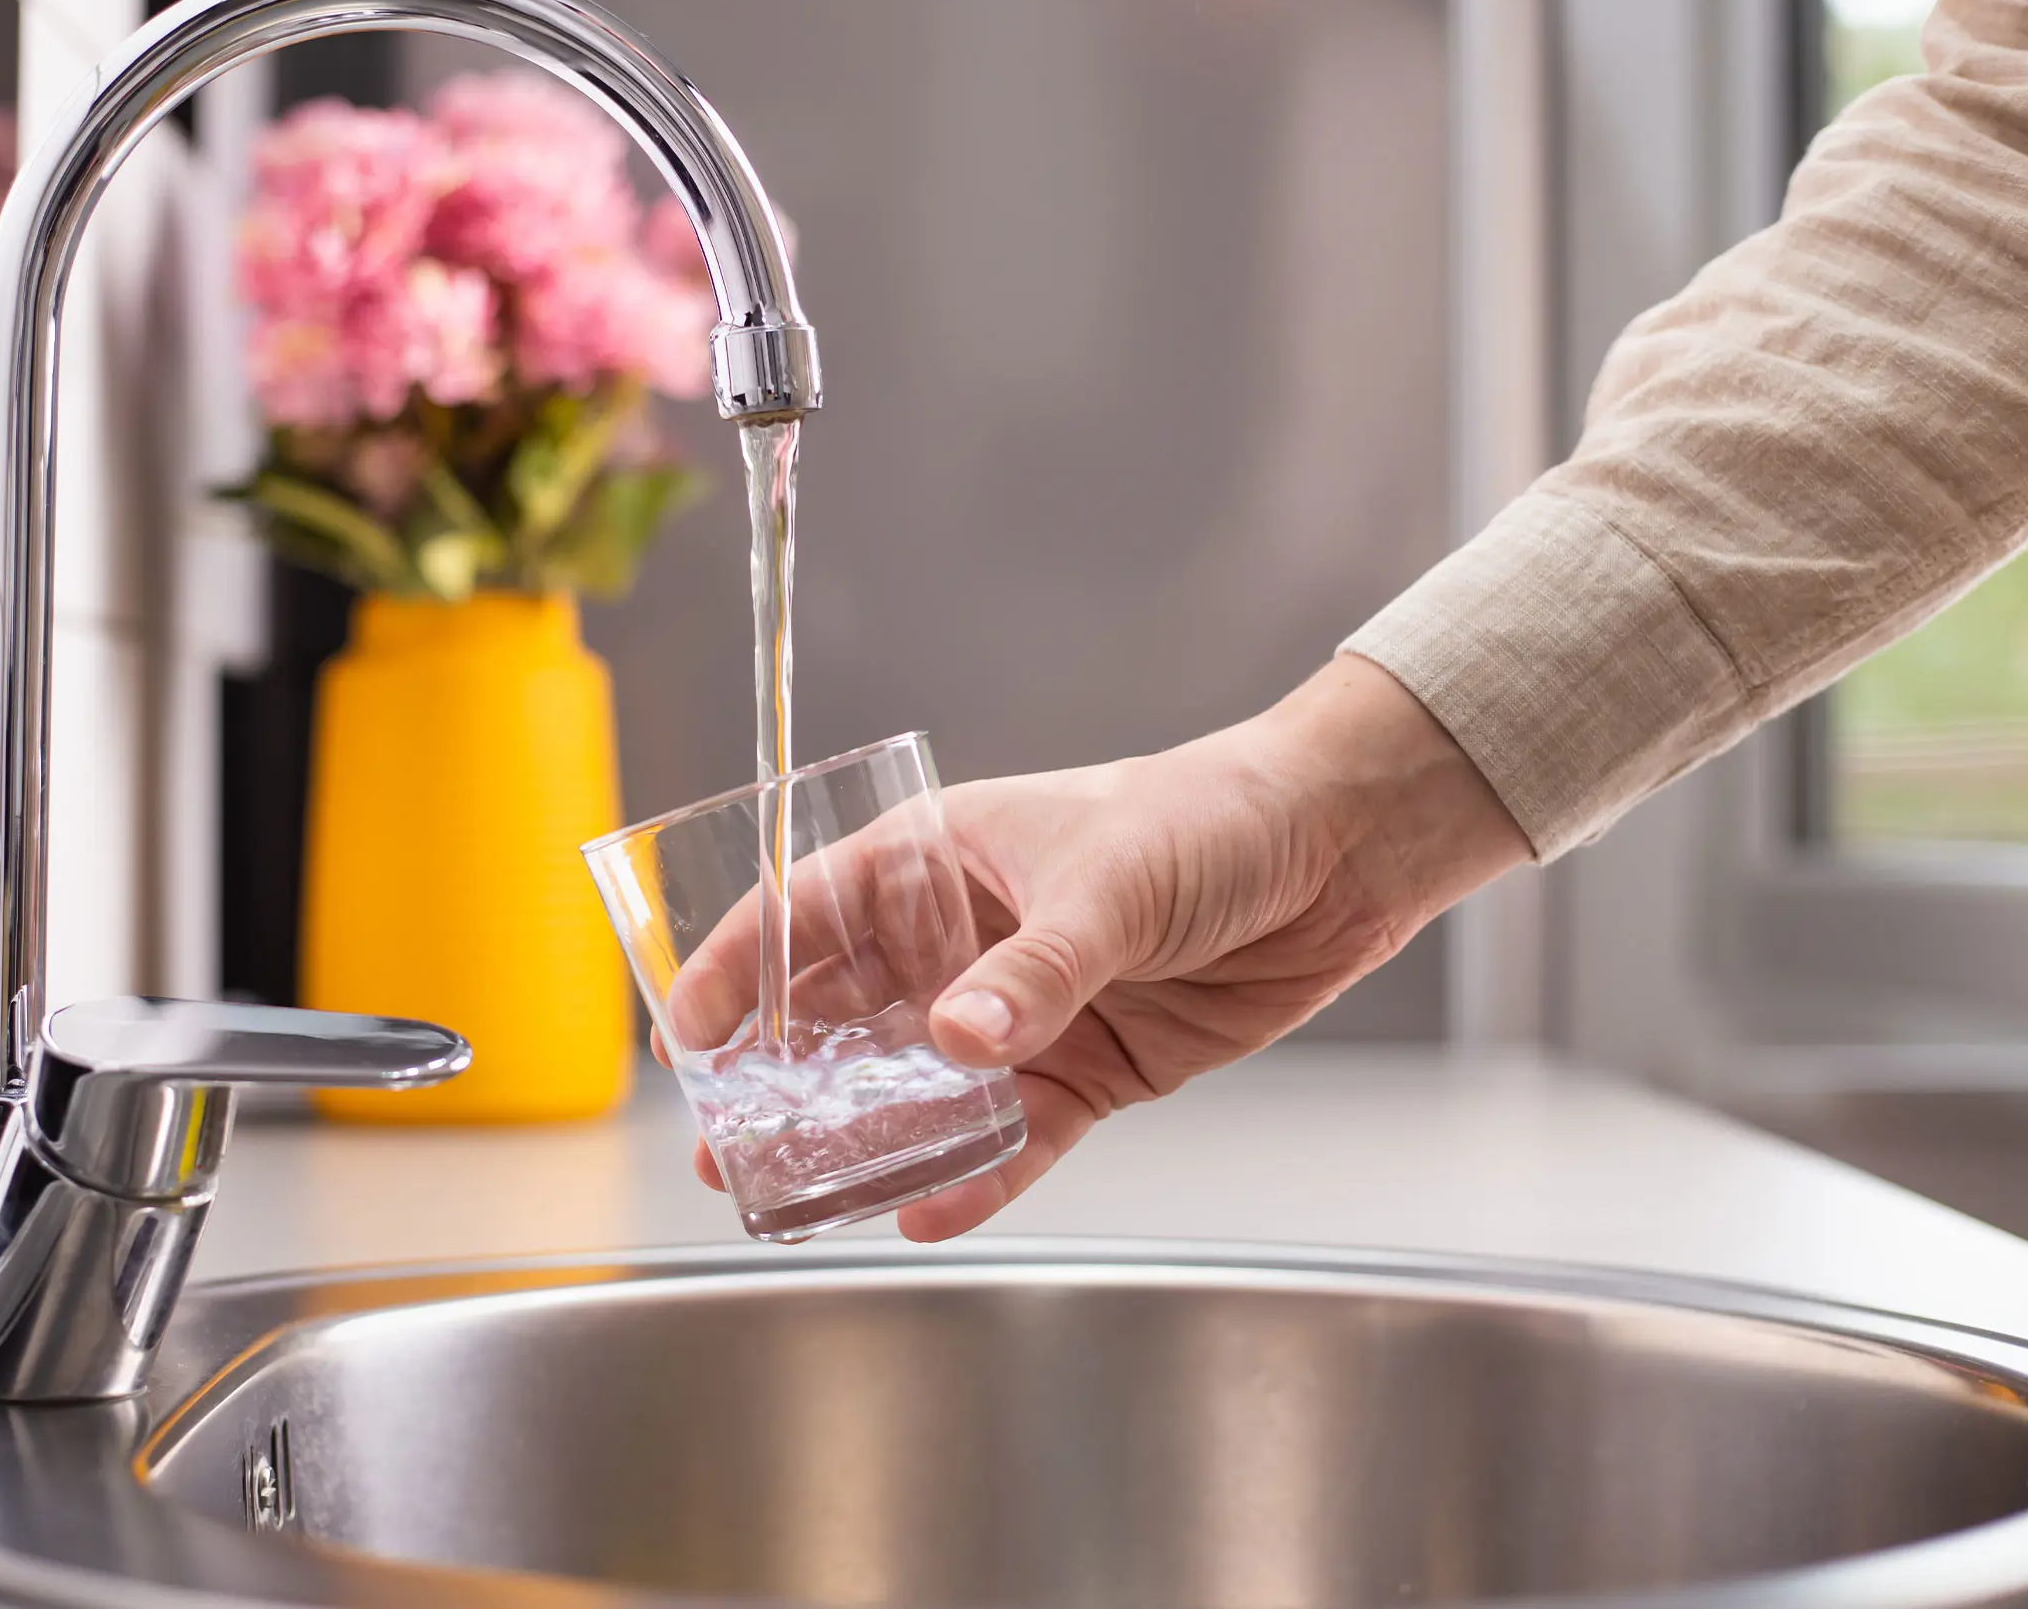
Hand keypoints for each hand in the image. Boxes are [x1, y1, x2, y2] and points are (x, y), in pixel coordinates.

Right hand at [670, 656, 1532, 1239]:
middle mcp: (967, 938)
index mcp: (941, 859)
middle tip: (724, 1146)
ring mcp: (1025, 1008)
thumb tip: (959, 1040)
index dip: (741, 970)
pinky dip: (973, 1173)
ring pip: (920, 1088)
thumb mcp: (1108, 882)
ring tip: (795, 1195)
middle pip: (848, 1017)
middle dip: (782, 1083)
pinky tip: (925, 1209)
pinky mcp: (1089, 1068)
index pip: (809, 912)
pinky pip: (1013, 1133)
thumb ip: (1034, 970)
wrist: (1339, 852)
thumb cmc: (1211, 817)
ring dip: (862, 1139)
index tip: (689, 1035)